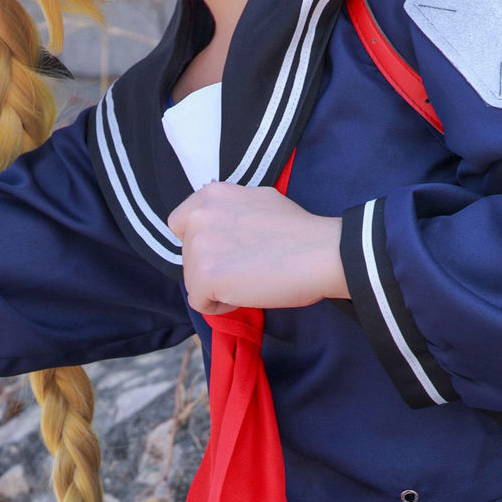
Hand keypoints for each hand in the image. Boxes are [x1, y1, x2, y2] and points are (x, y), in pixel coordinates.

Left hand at [170, 182, 349, 316]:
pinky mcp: (206, 276)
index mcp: (211, 195)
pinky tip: (246, 295)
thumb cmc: (299, 231)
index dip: (200, 243)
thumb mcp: (257, 200)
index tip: (225, 251)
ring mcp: (200, 246)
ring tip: (250, 280)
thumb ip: (231, 210)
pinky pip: (200, 303)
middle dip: (211, 268)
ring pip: (192, 281)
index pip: (180, 224)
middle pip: (188, 257)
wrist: (321, 251)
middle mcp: (199, 216)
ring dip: (216, 288)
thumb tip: (221, 226)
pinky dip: (220, 307)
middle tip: (246, 269)